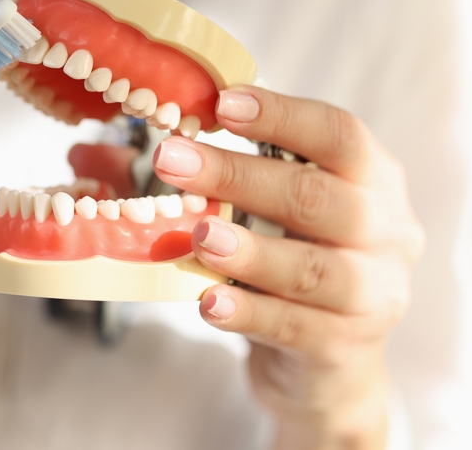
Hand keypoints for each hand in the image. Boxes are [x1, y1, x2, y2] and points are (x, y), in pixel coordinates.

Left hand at [152, 87, 423, 448]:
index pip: (338, 134)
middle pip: (316, 196)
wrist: (329, 367)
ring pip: (311, 267)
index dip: (282, 115)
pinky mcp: (345, 346)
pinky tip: (207, 302)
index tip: (222, 103)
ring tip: (197, 234)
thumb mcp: (252, 214)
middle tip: (171, 159)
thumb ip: (181, 179)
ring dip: (249, 249)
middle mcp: (386, 231)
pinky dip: (248, 312)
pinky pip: (294, 327)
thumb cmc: (286, 263)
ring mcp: (373, 293)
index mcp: (370, 179)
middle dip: (239, 176)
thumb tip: (85, 153)